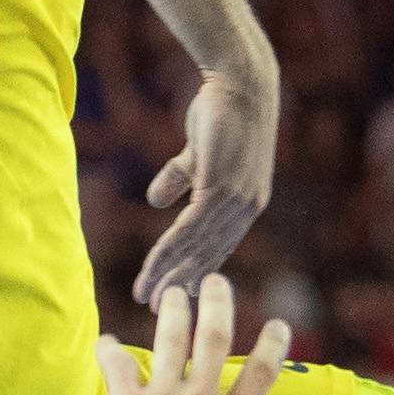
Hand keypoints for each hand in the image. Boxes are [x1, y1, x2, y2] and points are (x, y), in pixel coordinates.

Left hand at [95, 275, 302, 394]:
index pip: (262, 375)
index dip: (273, 345)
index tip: (278, 324)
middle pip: (214, 338)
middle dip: (217, 304)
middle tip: (215, 281)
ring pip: (170, 339)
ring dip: (172, 312)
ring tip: (171, 291)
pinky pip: (118, 367)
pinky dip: (109, 352)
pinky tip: (104, 343)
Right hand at [134, 68, 277, 308]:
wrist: (240, 81)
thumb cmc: (220, 110)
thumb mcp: (198, 152)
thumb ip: (181, 177)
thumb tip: (155, 202)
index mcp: (246, 203)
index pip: (218, 247)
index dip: (195, 271)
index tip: (174, 294)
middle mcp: (247, 208)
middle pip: (208, 256)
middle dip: (180, 285)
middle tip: (157, 312)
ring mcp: (236, 199)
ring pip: (196, 248)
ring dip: (168, 274)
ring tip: (146, 296)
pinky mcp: (221, 187)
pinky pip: (189, 228)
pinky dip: (169, 250)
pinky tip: (153, 267)